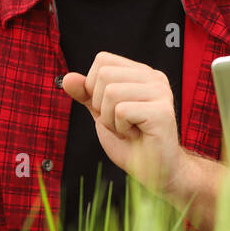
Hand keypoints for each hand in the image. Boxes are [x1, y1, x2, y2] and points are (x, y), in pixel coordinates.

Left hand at [60, 53, 186, 198]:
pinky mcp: (162, 111)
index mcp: (141, 73)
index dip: (94, 87)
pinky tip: (136, 135)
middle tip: (120, 122)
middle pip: (105, 75)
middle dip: (101, 106)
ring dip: (110, 119)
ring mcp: (161, 93)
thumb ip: (86, 94)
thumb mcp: (101, 114)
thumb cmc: (131, 143)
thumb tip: (67, 78)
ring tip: (128, 129)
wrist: (155, 170)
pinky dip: (121, 129)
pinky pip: (121, 111)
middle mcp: (154, 78)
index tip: (110, 108)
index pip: (103, 60)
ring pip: (112, 93)